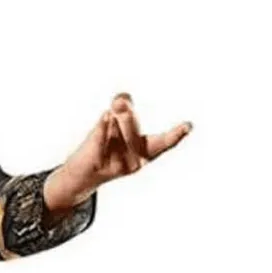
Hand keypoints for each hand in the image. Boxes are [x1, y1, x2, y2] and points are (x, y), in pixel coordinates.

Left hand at [44, 93, 191, 211]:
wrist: (83, 174)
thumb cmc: (105, 145)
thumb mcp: (116, 120)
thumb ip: (123, 104)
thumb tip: (122, 98)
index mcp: (145, 153)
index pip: (163, 142)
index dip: (176, 134)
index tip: (188, 126)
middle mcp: (135, 160)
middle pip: (129, 119)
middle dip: (121, 111)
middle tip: (116, 109)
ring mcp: (118, 163)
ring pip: (113, 122)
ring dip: (107, 121)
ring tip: (104, 134)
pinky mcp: (100, 163)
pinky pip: (101, 131)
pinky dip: (101, 125)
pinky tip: (104, 118)